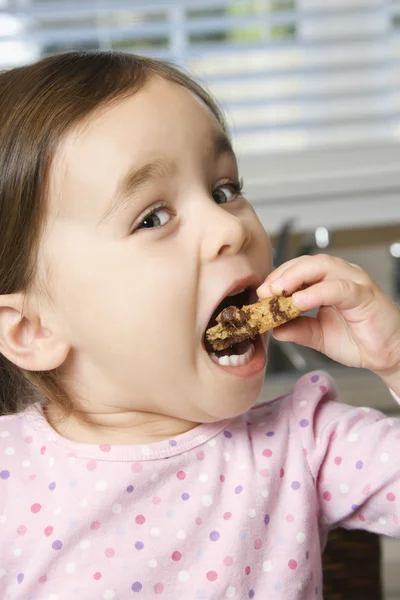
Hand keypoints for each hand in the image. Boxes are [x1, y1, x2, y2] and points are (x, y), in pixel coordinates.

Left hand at [257, 255, 399, 383]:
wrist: (388, 355)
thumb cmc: (358, 340)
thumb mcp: (318, 336)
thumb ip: (297, 329)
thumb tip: (273, 329)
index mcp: (328, 282)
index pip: (298, 270)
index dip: (277, 278)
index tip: (260, 294)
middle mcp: (341, 276)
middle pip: (307, 262)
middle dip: (282, 274)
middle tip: (264, 291)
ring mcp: (354, 282)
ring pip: (321, 267)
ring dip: (295, 276)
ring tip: (277, 292)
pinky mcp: (364, 294)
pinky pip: (338, 288)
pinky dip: (316, 292)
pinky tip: (299, 301)